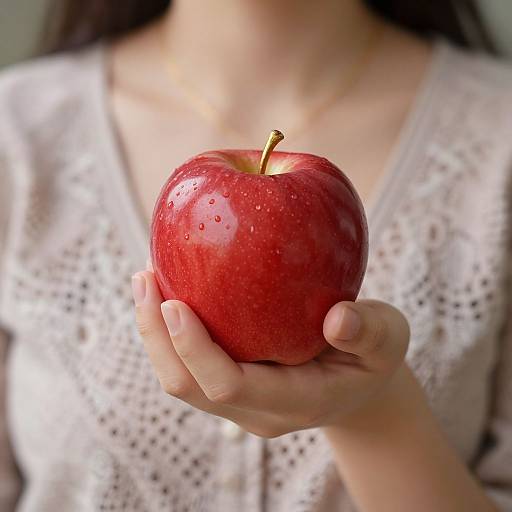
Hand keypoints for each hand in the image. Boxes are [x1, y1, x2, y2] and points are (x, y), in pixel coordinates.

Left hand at [132, 267, 409, 437]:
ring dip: (153, 333)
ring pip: (179, 380)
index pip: (230, 385)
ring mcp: (240, 404)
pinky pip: (188, 365)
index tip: (174, 301)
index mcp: (295, 401)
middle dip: (156, 336)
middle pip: (188, 386)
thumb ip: (370, 331)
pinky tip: (167, 290)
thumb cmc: (372, 357)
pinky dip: (168, 331)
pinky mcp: (230, 388)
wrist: (358, 385)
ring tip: (145, 278)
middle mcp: (257, 411)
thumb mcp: (388, 339)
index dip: (196, 348)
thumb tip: (338, 320)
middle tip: (145, 276)